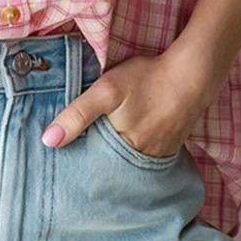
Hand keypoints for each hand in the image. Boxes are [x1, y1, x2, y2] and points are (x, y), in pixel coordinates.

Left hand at [40, 43, 226, 153]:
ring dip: (119, 155)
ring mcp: (159, 153)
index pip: (94, 165)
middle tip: (86, 151)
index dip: (81, 160)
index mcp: (122, 149)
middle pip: (113, 165)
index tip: (67, 161)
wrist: (192, 74)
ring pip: (130, 160)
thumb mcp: (106, 91)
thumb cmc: (147, 79)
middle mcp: (142, 159)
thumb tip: (48, 141)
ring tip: (107, 144)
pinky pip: (148, 154)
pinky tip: (133, 137)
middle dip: (99, 161)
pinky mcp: (171, 145)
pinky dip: (138, 149)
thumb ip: (77, 114)